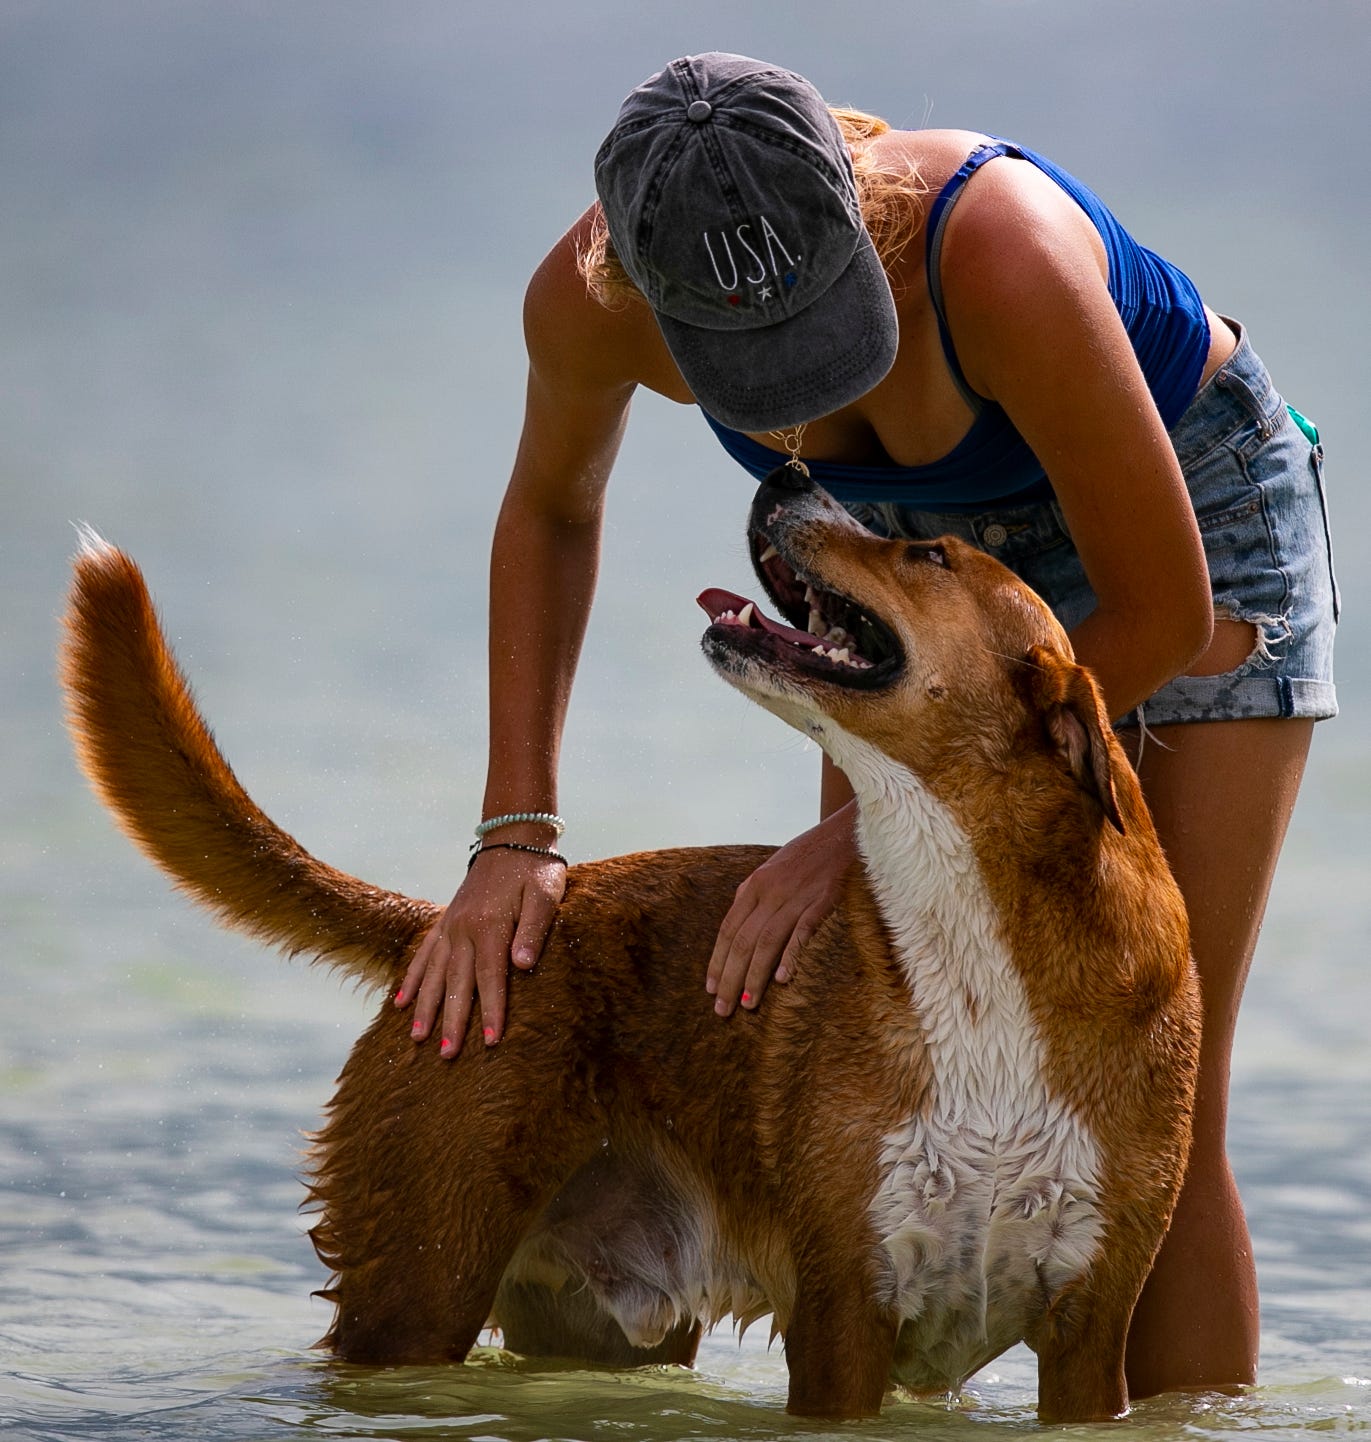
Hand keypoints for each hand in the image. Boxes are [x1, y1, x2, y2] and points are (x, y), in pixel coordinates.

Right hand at [396, 848, 565, 1056]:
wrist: (513, 837)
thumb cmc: (537, 870)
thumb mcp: (546, 896)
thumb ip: (534, 930)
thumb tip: (522, 966)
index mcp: (491, 925)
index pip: (491, 978)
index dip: (492, 1011)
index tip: (491, 1042)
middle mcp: (464, 929)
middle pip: (458, 983)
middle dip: (452, 1021)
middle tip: (447, 1056)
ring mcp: (450, 925)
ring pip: (435, 973)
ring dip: (425, 1007)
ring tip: (416, 1038)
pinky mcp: (445, 921)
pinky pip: (423, 954)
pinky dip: (412, 979)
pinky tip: (399, 1003)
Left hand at [706, 803, 856, 1015]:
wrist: (844, 832)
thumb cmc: (807, 855)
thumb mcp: (772, 870)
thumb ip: (754, 897)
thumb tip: (737, 928)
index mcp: (753, 885)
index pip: (728, 929)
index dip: (717, 960)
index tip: (711, 989)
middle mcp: (769, 892)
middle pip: (742, 940)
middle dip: (730, 977)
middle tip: (723, 1010)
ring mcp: (795, 896)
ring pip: (766, 941)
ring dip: (754, 976)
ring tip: (747, 1004)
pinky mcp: (822, 901)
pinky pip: (802, 931)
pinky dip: (791, 955)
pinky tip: (782, 979)